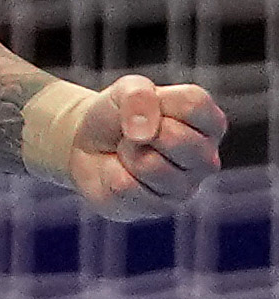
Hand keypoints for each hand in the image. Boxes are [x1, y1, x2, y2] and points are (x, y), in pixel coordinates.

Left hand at [66, 74, 226, 219]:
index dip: (158, 101)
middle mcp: (206, 158)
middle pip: (177, 139)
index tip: (146, 105)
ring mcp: (187, 187)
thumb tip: (145, 133)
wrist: (87, 144)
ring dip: (126, 153)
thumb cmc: (118, 115)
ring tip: (127, 152)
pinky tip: (120, 171)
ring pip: (150, 165)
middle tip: (133, 133)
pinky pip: (127, 186)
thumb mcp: (126, 89)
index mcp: (210, 123)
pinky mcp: (158, 208)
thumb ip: (139, 96)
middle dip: (140, 131)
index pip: (194, 105)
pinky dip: (111, 173)